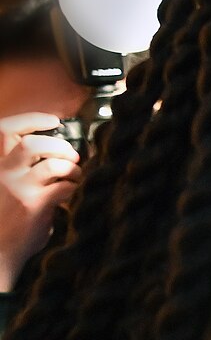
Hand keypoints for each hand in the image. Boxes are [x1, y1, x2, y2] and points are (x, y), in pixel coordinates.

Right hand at [1, 113, 79, 292]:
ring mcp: (16, 188)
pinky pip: (63, 187)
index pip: (5, 129)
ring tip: (75, 175)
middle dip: (58, 145)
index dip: (31, 119)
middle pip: (31, 143)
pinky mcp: (33, 205)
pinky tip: (72, 194)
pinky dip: (74, 187)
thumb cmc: (6, 220)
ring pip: (51, 163)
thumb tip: (59, 156)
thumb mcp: (6, 187)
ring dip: (71, 167)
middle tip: (72, 156)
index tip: (53, 120)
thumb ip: (22, 171)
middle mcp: (2, 172)